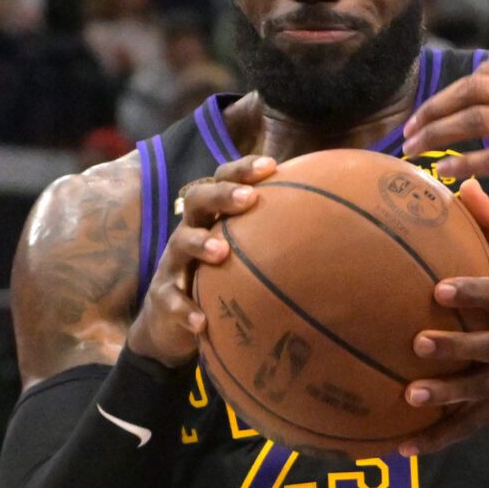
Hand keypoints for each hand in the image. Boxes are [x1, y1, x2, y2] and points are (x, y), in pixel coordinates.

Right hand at [124, 156, 274, 364]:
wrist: (168, 320)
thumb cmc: (215, 279)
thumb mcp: (238, 254)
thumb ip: (269, 238)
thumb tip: (325, 222)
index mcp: (209, 218)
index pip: (221, 181)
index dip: (242, 170)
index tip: (271, 166)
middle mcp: (188, 233)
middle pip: (197, 200)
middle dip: (221, 195)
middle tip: (248, 198)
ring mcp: (173, 264)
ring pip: (180, 244)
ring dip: (200, 244)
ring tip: (222, 252)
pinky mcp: (163, 298)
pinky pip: (172, 301)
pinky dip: (185, 310)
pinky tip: (202, 321)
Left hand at [397, 183, 488, 452]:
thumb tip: (466, 186)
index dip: (471, 291)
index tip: (439, 288)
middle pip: (487, 348)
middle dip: (456, 348)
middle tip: (419, 344)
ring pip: (478, 392)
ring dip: (446, 397)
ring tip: (410, 397)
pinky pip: (467, 427)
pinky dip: (436, 439)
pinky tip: (403, 447)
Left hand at [398, 53, 488, 212]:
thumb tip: (474, 90)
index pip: (486, 74)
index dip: (449, 92)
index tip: (426, 111)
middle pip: (474, 90)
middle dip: (434, 109)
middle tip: (408, 130)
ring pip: (476, 120)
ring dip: (437, 134)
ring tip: (414, 149)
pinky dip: (461, 162)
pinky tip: (443, 170)